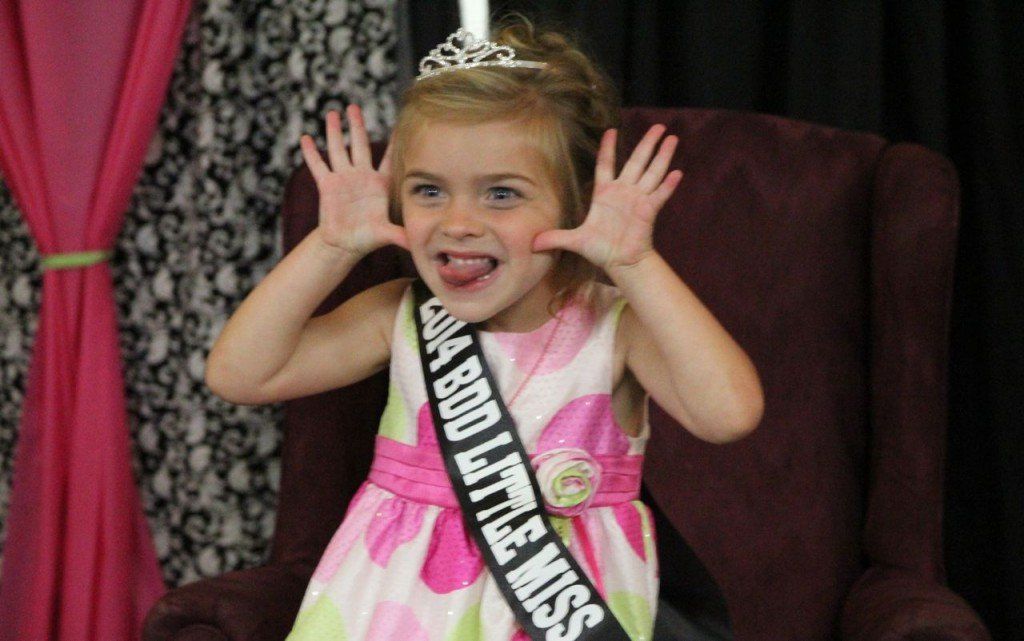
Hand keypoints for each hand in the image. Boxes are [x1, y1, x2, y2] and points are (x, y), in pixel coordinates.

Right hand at [299, 104, 407, 258]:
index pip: (389, 160)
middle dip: (356, 126)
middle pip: (359, 145)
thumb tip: (416, 243)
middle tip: (354, 107)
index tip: (400, 124)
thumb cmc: (369, 237)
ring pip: (338, 150)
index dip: (394, 143)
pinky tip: (306, 139)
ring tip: (332, 113)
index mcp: (379, 184)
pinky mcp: (327, 186)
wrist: (345, 244)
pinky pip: (318, 166)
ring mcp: (343, 179)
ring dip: (334, 132)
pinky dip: (311, 153)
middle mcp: (361, 176)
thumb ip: (400, 235)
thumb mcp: (386, 234)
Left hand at [532, 125, 682, 271]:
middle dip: (647, 144)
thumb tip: (532, 243)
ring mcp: (638, 199)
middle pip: (636, 161)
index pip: (606, 164)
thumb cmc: (600, 249)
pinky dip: (668, 185)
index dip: (608, 148)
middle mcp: (623, 192)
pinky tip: (677, 173)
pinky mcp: (649, 211)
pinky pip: (660, 195)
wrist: (619, 263)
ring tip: (672, 138)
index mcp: (605, 193)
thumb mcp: (574, 241)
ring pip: (652, 172)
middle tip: (658, 126)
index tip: (611, 131)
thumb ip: (554, 238)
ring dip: (662, 156)